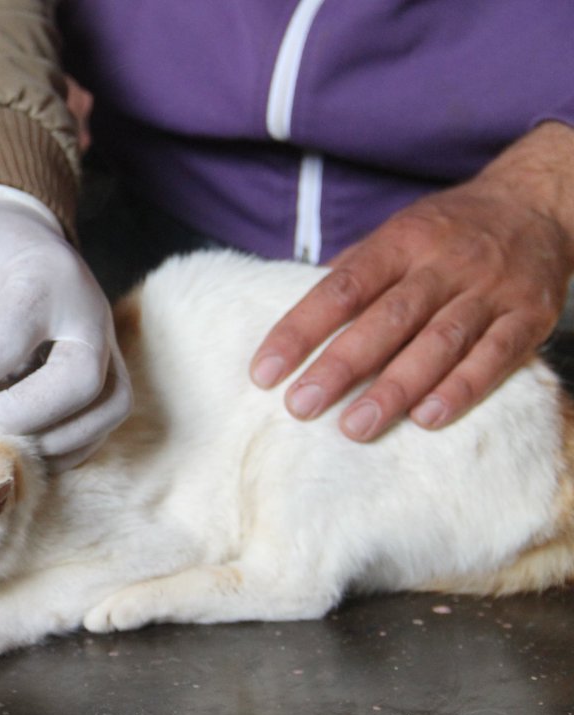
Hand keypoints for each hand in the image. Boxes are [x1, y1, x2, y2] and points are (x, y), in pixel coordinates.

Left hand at [0, 186, 130, 469]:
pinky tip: (17, 448)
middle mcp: (90, 314)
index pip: (10, 341)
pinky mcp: (109, 374)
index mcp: (45, 277)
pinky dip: (63, 448)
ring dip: (48, 443)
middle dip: (20, 419)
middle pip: (79, 382)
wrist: (19, 239)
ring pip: (104, 411)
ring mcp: (109, 346)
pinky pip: (101, 425)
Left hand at [250, 121, 573, 440]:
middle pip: (386, 319)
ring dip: (395, 387)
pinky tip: (427, 418)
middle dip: (340, 366)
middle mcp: (444, 264)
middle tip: (301, 406)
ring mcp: (489, 290)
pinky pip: (496, 355)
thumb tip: (294, 311)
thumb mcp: (397, 232)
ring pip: (439, 342)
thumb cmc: (447, 229)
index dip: (299, 330)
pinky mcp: (529, 315)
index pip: (341, 288)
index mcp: (401, 241)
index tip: (264, 371)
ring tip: (355, 426)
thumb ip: (352, 271)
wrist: (536, 202)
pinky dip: (462, 388)